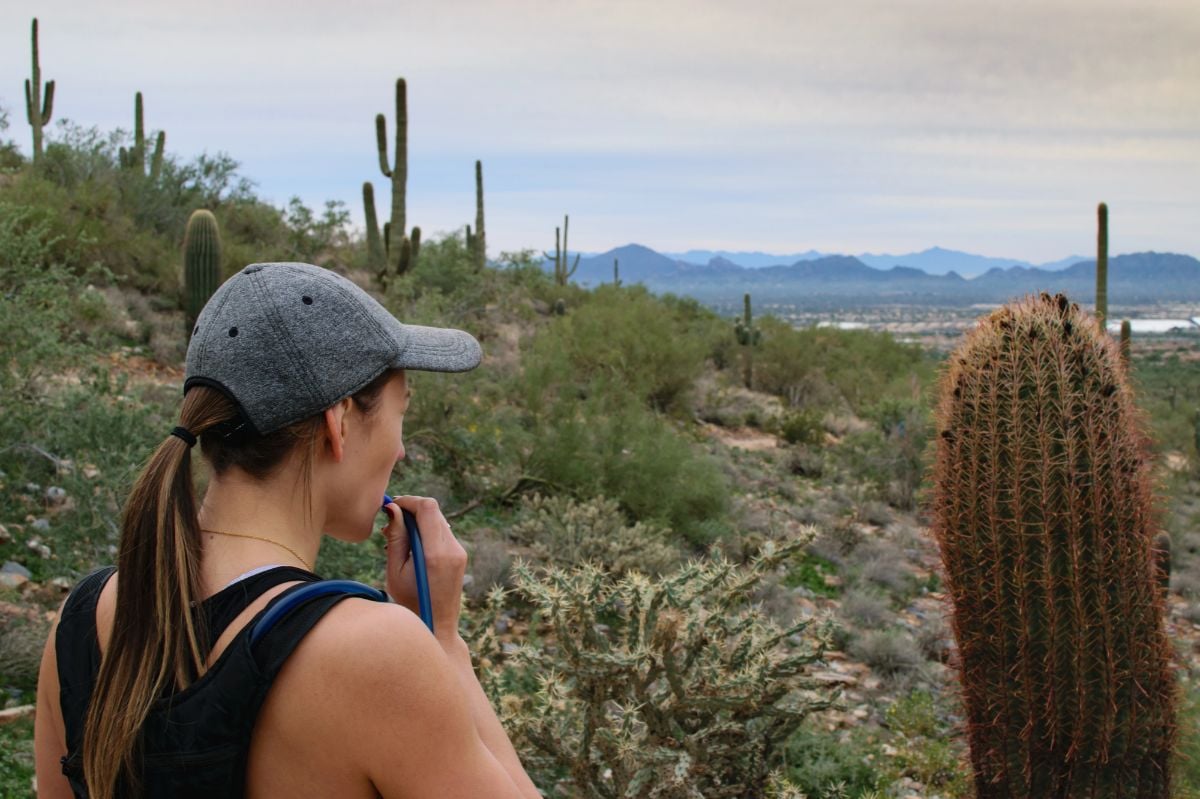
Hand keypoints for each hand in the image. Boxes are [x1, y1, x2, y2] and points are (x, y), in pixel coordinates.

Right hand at [382, 495, 466, 640]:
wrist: (437, 625)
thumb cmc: (410, 602)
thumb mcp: (395, 571)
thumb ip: (396, 537)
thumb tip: (392, 508)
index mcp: (435, 553)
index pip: (427, 508)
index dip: (408, 501)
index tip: (390, 506)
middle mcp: (452, 549)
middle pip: (434, 511)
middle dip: (411, 510)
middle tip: (388, 524)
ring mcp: (460, 552)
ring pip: (438, 520)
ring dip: (418, 522)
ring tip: (397, 538)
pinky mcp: (460, 556)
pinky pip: (443, 533)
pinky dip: (426, 532)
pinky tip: (411, 548)